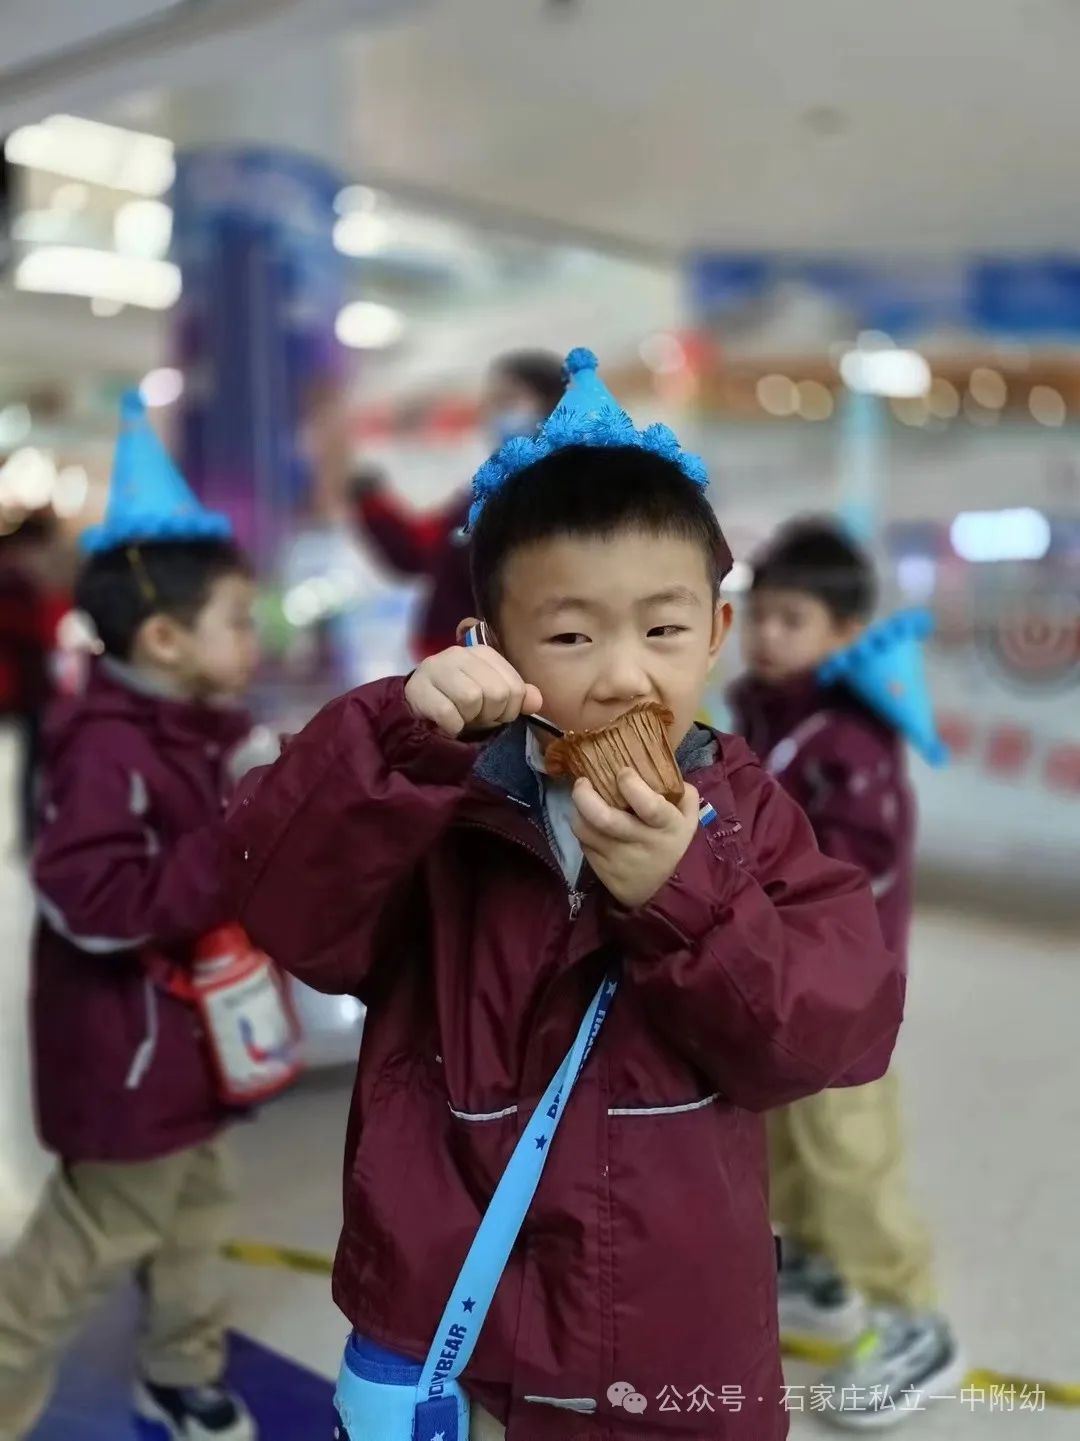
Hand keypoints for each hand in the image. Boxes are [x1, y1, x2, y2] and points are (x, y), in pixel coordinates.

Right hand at [404, 644, 543, 737]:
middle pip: (496, 694)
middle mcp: (460, 654)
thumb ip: (517, 696)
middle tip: (476, 717)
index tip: (494, 713)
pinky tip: (447, 724)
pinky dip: (452, 726)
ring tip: (461, 718)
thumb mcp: (492, 696)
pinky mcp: (419, 688)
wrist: (417, 704)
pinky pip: (448, 714)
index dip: (509, 710)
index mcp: (484, 653)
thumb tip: (536, 701)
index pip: (515, 687)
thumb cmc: (460, 701)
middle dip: (489, 715)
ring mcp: (437, 668)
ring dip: (469, 719)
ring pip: (471, 699)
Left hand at [571, 771, 698, 908]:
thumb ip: (683, 792)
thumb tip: (664, 769)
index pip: (649, 806)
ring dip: (578, 810)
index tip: (622, 772)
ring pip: (585, 830)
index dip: (631, 785)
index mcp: (667, 827)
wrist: (657, 889)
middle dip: (585, 796)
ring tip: (582, 799)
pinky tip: (588, 821)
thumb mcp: (687, 818)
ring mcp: (618, 858)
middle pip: (604, 818)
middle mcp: (641, 843)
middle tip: (582, 782)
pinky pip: (583, 842)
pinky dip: (582, 828)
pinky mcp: (600, 869)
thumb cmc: (670, 841)